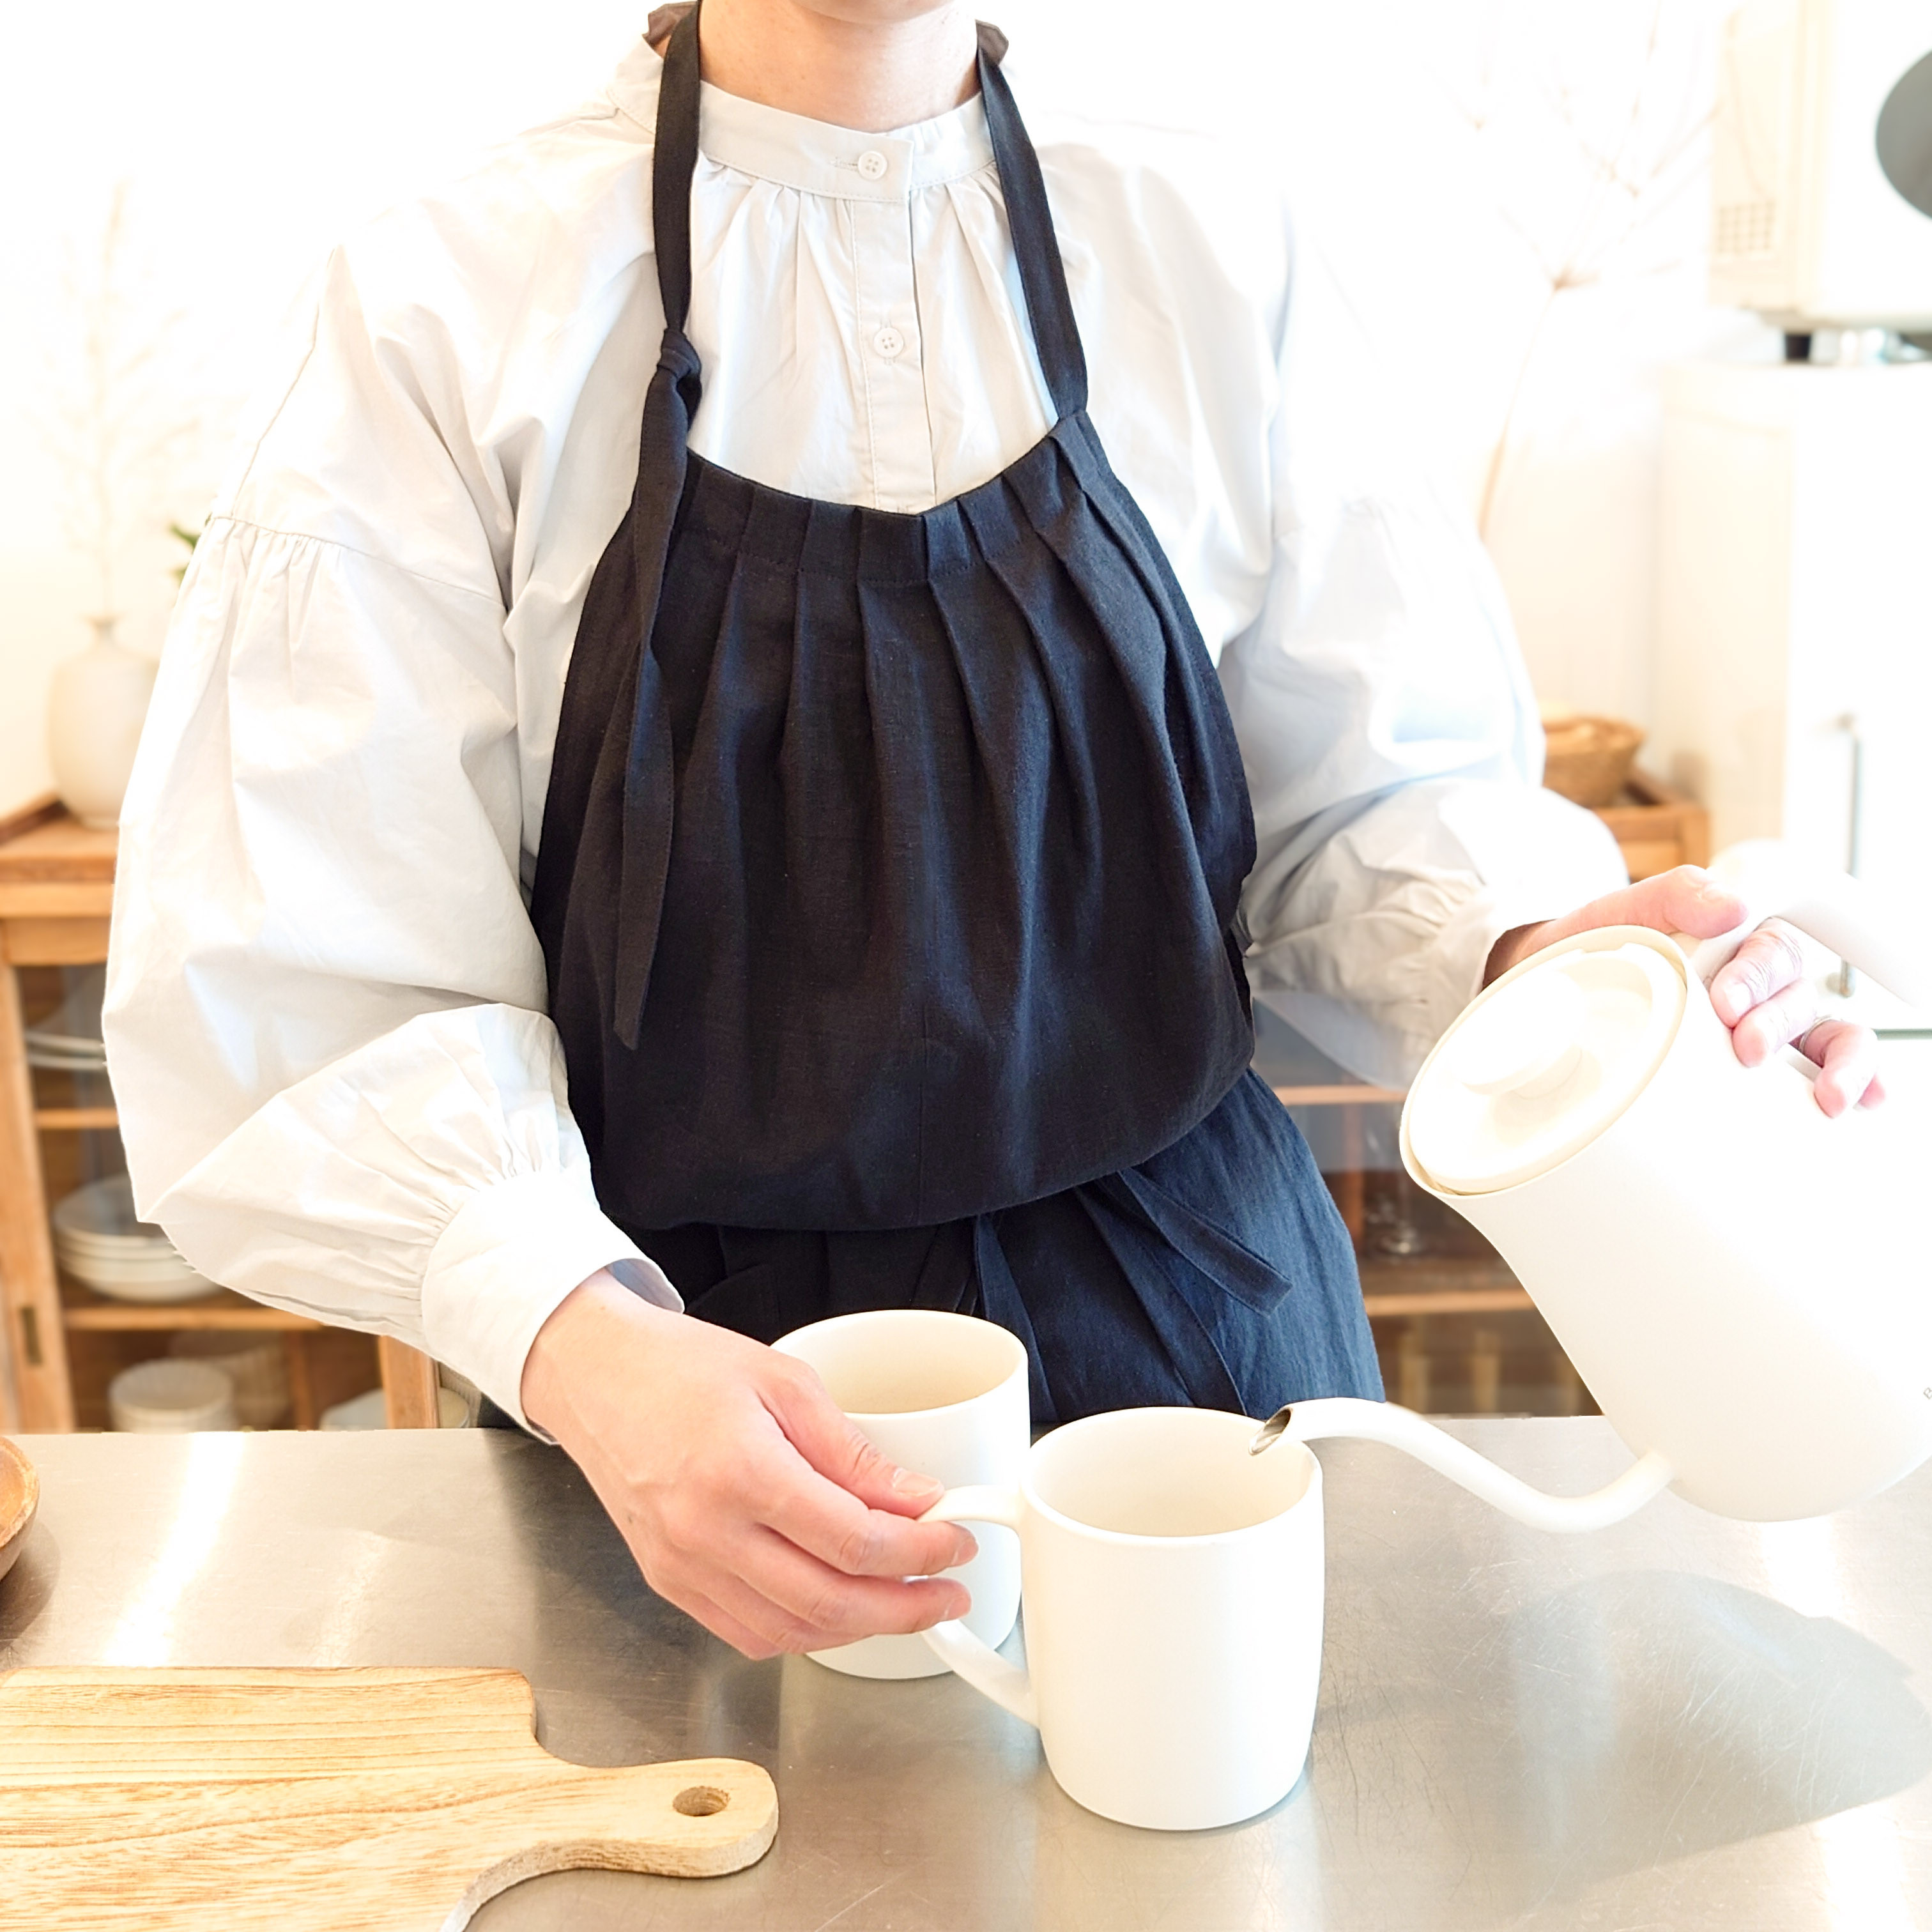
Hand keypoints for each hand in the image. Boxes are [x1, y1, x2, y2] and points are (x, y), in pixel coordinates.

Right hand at [521, 1271, 976, 1656]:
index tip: (955, 1540)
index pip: (853, 1541)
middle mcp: (707, 1534)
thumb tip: (917, 1501)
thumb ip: (853, 1453)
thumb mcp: (785, 1383)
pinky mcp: (668, 1583)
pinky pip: (747, 1633)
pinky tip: (838, 1608)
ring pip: (790, 1632)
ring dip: (860, 1629)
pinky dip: (803, 1632)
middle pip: (829, 1604)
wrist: (593, 1377)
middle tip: (948, 1595)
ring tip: (905, 1604)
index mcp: (742, 1473)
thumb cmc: (682, 1367)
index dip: (919, 1552)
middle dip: (905, 1609)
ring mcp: (682, 1568)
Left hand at [1484, 867, 1884, 1117]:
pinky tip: (1862, 1104)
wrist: (1558, 994)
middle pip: (1798, 995)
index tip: (1725, 1004)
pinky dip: (1853, 1082)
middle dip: (1778, 1022)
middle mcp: (1759, 983)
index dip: (1758, 976)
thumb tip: (1732, 906)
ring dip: (1837, 1062)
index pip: (1773, 950)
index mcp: (1736, 940)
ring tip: (1826, 1095)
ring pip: (1826, 1033)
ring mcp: (1765, 1024)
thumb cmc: (1601, 950)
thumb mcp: (1629, 912)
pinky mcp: (1761, 1065)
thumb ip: (1676, 895)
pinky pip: (1821, 1067)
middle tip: (1746, 1047)